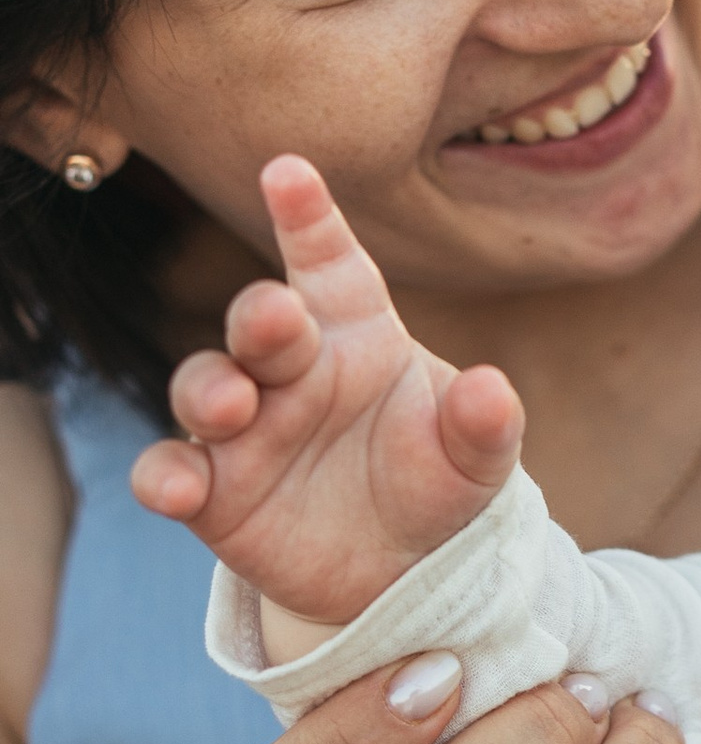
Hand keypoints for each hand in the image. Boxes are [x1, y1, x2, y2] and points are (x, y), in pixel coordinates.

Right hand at [132, 157, 521, 626]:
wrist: (407, 572)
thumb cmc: (436, 481)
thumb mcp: (477, 458)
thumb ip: (485, 424)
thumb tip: (493, 389)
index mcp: (357, 333)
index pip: (329, 262)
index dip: (307, 217)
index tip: (289, 172)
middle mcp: (290, 368)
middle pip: (260, 322)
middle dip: (260, 315)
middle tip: (277, 318)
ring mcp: (243, 427)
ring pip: (204, 386)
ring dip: (208, 390)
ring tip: (231, 407)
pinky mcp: (213, 491)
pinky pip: (169, 471)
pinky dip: (164, 476)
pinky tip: (178, 490)